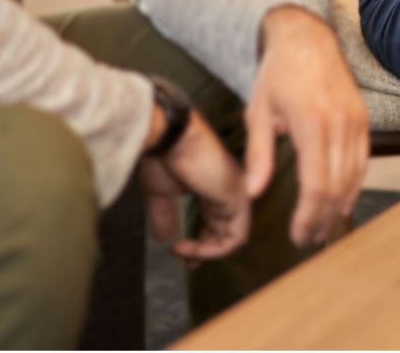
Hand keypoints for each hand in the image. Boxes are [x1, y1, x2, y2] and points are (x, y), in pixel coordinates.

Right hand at [140, 108, 250, 263]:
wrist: (168, 136)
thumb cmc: (163, 154)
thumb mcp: (161, 192)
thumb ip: (165, 215)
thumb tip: (164, 237)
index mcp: (213, 184)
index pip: (216, 219)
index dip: (202, 241)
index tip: (180, 251)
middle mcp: (229, 188)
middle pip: (227, 230)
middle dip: (205, 251)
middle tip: (186, 263)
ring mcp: (237, 192)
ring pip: (234, 236)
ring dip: (208, 253)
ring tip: (183, 253)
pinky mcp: (238, 197)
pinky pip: (236, 236)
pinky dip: (215, 250)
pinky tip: (191, 248)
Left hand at [243, 7, 368, 246]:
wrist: (307, 38)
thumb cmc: (278, 74)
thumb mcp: (258, 111)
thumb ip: (258, 154)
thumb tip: (253, 193)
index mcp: (312, 123)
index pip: (316, 184)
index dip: (308, 215)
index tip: (297, 235)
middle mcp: (340, 124)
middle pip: (337, 186)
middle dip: (322, 218)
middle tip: (306, 238)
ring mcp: (356, 121)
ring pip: (354, 177)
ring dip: (338, 206)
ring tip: (320, 226)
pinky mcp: (363, 119)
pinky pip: (362, 161)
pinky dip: (353, 186)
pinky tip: (340, 202)